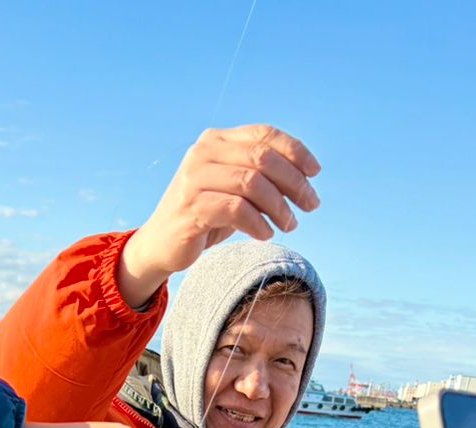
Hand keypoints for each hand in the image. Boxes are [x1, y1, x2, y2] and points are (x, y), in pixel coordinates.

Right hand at [118, 125, 320, 307]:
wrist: (160, 244)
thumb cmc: (203, 216)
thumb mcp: (232, 189)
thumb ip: (258, 174)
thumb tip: (305, 176)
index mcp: (216, 140)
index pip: (264, 135)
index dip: (295, 151)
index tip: (315, 173)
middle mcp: (203, 153)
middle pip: (262, 158)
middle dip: (294, 182)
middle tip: (310, 204)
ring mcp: (194, 179)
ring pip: (252, 183)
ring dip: (279, 206)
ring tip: (290, 224)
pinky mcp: (191, 207)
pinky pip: (236, 210)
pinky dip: (258, 223)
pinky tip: (266, 234)